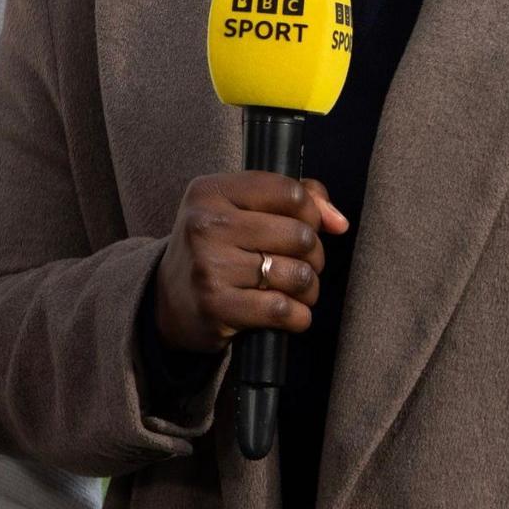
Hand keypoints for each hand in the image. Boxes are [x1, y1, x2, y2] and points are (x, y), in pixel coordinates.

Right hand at [152, 173, 346, 353]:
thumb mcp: (239, 209)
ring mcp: (210, 265)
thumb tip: (338, 221)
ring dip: (308, 289)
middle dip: (313, 256)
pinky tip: (286, 312)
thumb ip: (293, 199)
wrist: (170, 301)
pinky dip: (298, 316)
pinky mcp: (217, 305)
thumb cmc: (217, 249)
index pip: (289, 192)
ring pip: (298, 275)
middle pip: (301, 235)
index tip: (304, 227)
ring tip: (292, 290)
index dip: (311, 213)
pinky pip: (284, 310)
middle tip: (297, 264)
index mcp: (211, 191)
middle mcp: (206, 224)